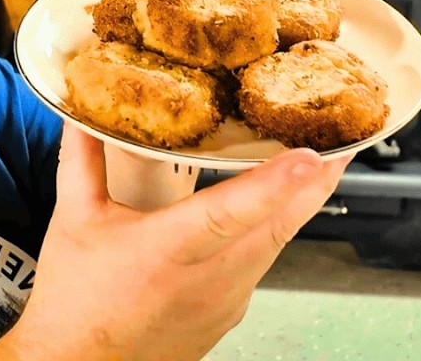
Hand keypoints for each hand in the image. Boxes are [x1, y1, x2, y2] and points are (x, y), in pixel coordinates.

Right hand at [0, 0, 348, 359]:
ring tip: (324, 161)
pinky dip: (276, 228)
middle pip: (277, 225)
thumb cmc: (76, 300)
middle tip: (346, 138)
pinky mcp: (232, 311)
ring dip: (302, 202)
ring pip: (277, 242)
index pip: (228, 213)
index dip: (275, 183)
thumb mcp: (74, 218)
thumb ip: (82, 157)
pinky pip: (264, 261)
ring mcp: (225, 299)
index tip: (313, 156)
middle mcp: (204, 279)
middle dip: (318, 181)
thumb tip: (82, 109)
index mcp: (165, 251)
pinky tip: (279, 205)